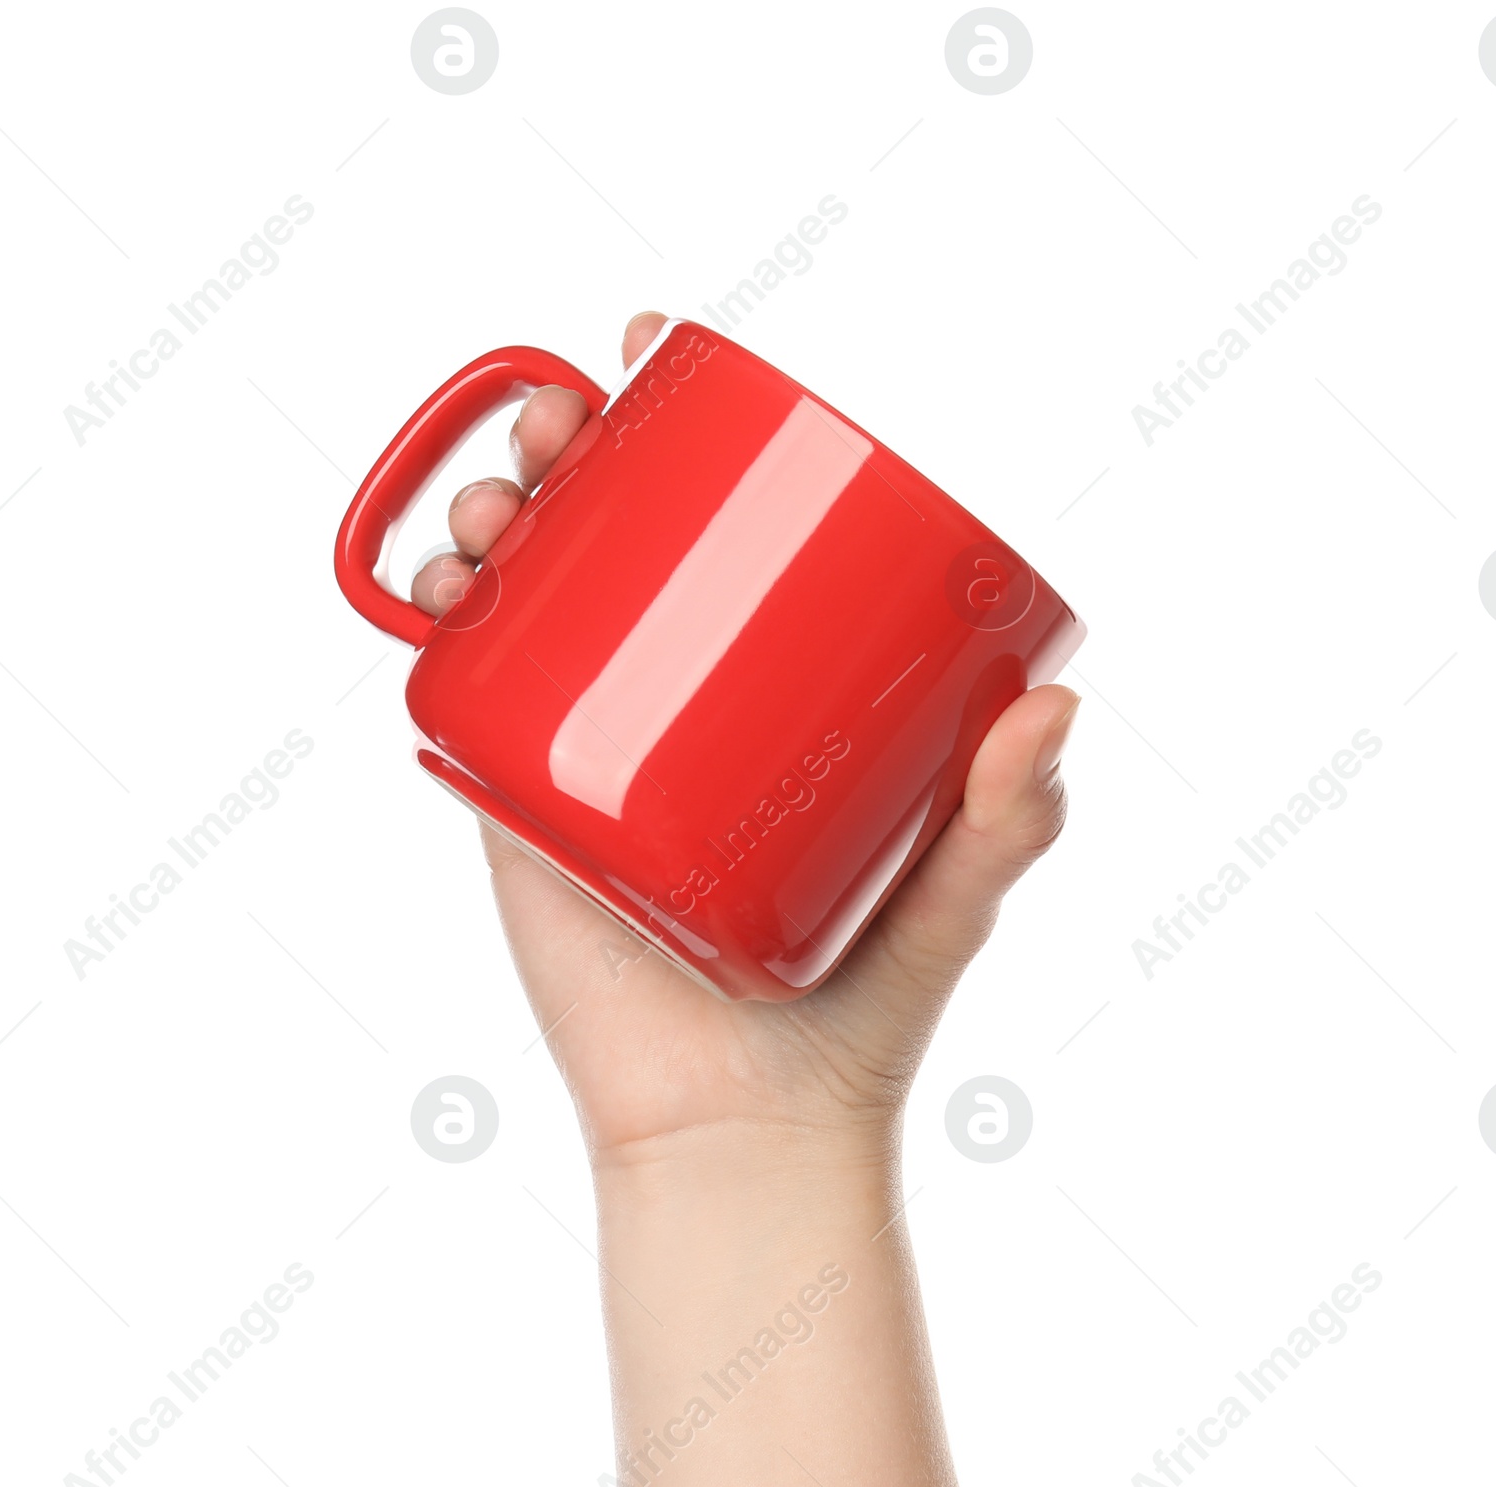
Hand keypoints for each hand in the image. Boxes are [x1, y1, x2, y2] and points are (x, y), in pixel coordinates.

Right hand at [410, 311, 1078, 1161]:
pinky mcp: (523, 808)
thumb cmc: (859, 1016)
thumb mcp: (952, 902)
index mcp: (762, 693)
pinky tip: (442, 583)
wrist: (743, 1131)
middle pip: (602, 538)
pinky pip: (468, 695)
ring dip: (491, 516)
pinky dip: (436, 624)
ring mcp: (589, 749)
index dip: (679, 428)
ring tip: (503, 501)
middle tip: (569, 421)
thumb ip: (1010, 821)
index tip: (666, 346)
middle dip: (566, 449)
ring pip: (521, 599)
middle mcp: (670, 702)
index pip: (717, 529)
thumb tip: (1059, 704)